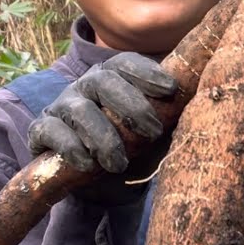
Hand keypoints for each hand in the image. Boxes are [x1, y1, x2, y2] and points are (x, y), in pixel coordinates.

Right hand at [28, 53, 176, 201]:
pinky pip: (52, 132)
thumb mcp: (152, 133)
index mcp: (114, 78)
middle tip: (153, 132)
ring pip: (80, 110)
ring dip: (103, 137)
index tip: (171, 89)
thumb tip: (202, 110)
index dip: (147, 72)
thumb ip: (169, 118)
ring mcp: (62, 105)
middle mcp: (86, 86)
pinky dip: (71, 148)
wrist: (93, 181)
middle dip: (131, 105)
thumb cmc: (129, 148)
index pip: (126, 63)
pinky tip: (88, 164)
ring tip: (119, 164)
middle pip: (104, 81)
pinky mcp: (41, 129)